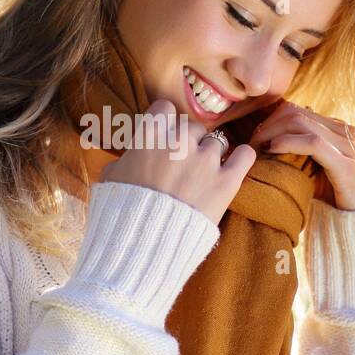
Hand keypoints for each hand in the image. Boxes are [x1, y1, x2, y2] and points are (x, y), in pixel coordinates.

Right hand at [99, 99, 257, 225]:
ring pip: (217, 141)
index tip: (163, 136)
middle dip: (188, 142)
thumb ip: (123, 160)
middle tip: (182, 163)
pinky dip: (241, 158)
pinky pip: (244, 156)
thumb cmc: (121, 213)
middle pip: (192, 126)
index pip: (164, 108)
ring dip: (210, 155)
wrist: (142, 246)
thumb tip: (126, 159)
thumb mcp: (110, 179)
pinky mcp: (226, 182)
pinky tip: (234, 165)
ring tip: (202, 176)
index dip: (164, 122)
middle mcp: (179, 142)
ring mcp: (205, 161)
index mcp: (149, 136)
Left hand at [248, 100, 354, 211]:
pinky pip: (313, 143)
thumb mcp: (316, 170)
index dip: (271, 122)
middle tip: (251, 146)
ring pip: (301, 122)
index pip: (297, 111)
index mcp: (340, 130)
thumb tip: (267, 145)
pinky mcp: (348, 164)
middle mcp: (347, 132)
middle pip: (296, 113)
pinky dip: (288, 143)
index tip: (254, 139)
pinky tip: (273, 150)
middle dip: (267, 127)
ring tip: (258, 150)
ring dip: (272, 134)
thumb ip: (299, 155)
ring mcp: (350, 145)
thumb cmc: (338, 198)